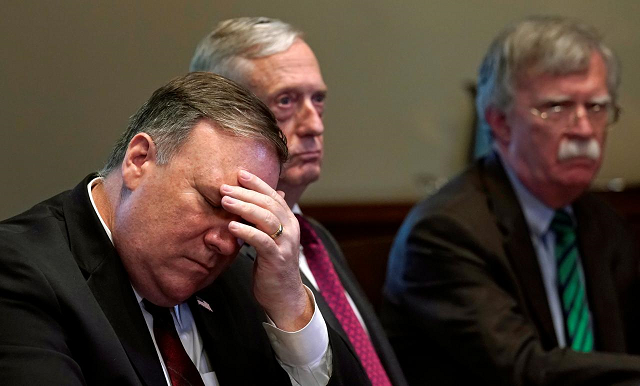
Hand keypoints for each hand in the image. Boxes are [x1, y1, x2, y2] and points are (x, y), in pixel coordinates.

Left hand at [220, 170, 312, 330]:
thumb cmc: (272, 266)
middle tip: (224, 187)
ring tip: (225, 201)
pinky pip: (261, 240)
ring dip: (243, 207)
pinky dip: (246, 231)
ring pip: (265, 218)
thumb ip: (263, 221)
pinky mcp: (277, 258)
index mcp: (289, 221)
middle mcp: (290, 228)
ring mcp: (285, 243)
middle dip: (245, 193)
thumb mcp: (269, 239)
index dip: (257, 183)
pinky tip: (232, 226)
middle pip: (268, 203)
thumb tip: (251, 202)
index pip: (273, 195)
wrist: (284, 296)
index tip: (240, 173)